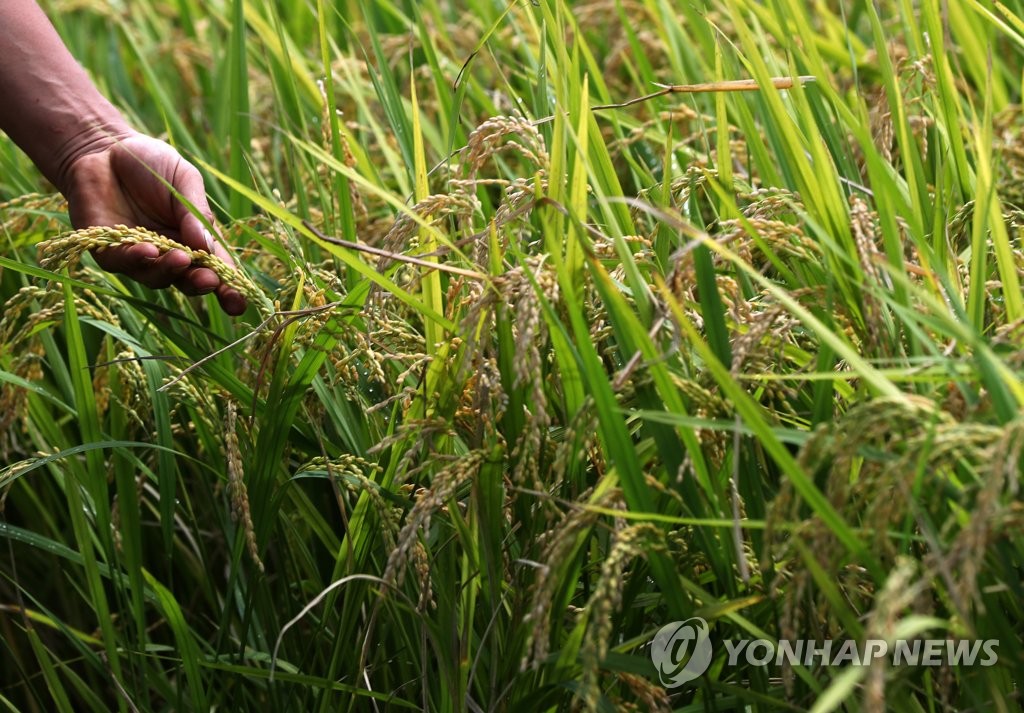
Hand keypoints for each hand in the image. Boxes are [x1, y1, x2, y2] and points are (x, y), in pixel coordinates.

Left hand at [63, 133, 246, 315]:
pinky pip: (124, 262)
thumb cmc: (151, 164)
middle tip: (210, 280)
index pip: (216, 269)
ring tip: (181, 258)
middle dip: (200, 284)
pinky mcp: (108, 251)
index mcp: (196, 240)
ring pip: (157, 277)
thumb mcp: (184, 180)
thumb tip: (208, 247)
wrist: (104, 147)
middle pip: (188, 281)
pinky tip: (149, 250)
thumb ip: (196, 213)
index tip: (239, 302)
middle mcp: (170, 255)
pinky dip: (138, 259)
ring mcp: (139, 256)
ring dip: (170, 270)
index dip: (228, 288)